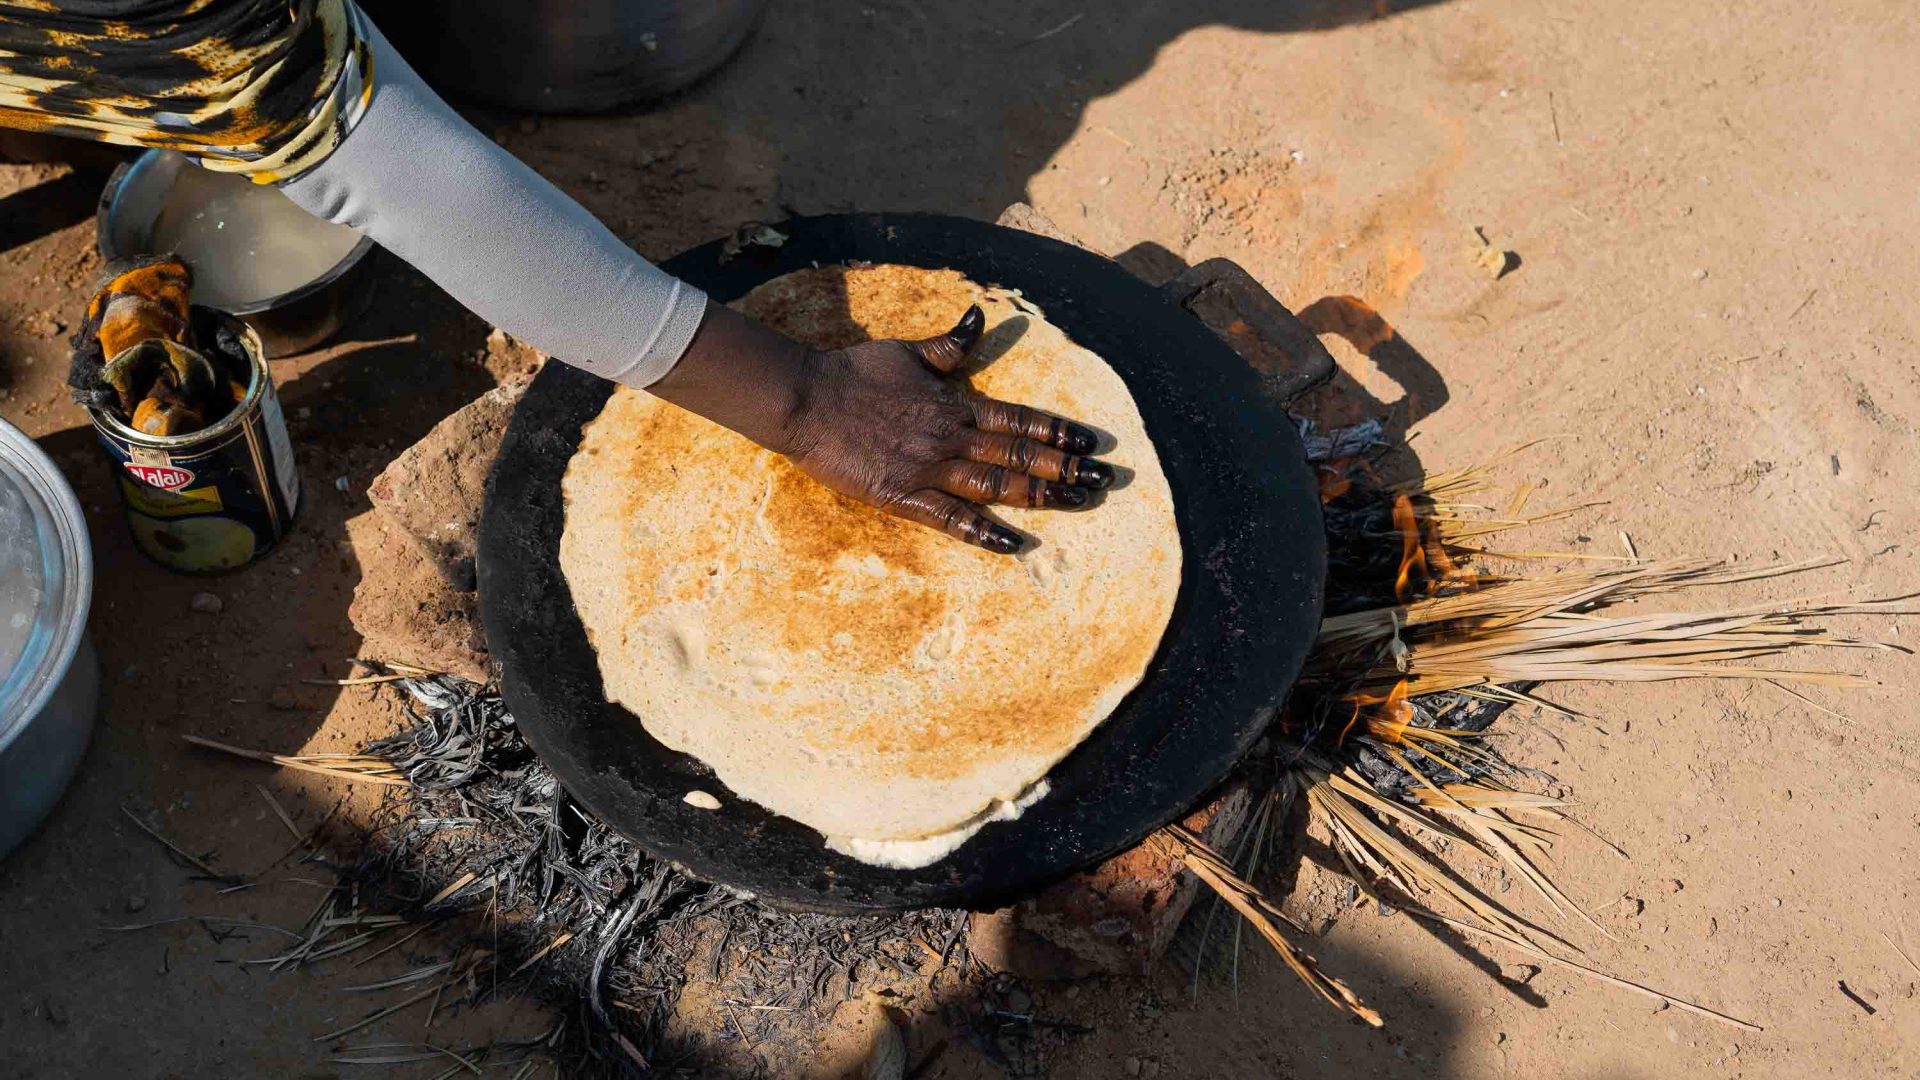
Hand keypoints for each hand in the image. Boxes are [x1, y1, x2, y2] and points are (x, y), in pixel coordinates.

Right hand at [649, 302, 1112, 553]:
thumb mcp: (909, 351)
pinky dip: (984, 531)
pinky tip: (1014, 542)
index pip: (1020, 418)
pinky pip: (952, 519)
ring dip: (1042, 494)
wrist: (808, 399)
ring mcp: (931, 468)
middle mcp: (953, 437)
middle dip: (1066, 467)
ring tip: (1078, 502)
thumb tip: (981, 317)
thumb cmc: (855, 373)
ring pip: (998, 484)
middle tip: (1103, 480)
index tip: (1092, 442)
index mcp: (955, 403)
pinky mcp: (904, 495)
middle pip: (1021, 454)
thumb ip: (951, 345)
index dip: (1059, 431)